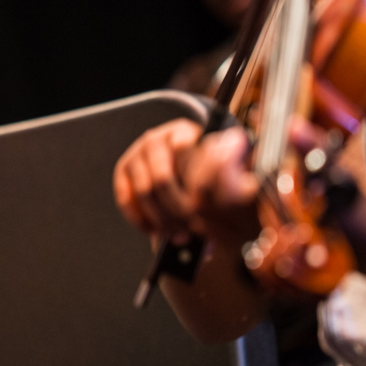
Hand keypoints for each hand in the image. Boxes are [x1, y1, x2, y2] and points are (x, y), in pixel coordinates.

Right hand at [114, 120, 260, 245]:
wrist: (182, 163)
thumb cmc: (205, 169)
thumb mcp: (224, 165)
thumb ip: (232, 174)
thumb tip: (243, 188)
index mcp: (183, 131)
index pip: (185, 153)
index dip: (195, 186)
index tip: (205, 210)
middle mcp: (155, 138)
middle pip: (162, 179)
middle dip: (178, 210)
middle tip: (193, 230)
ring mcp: (136, 153)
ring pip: (145, 192)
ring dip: (162, 219)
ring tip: (179, 234)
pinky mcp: (122, 171)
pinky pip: (126, 199)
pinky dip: (141, 220)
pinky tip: (156, 231)